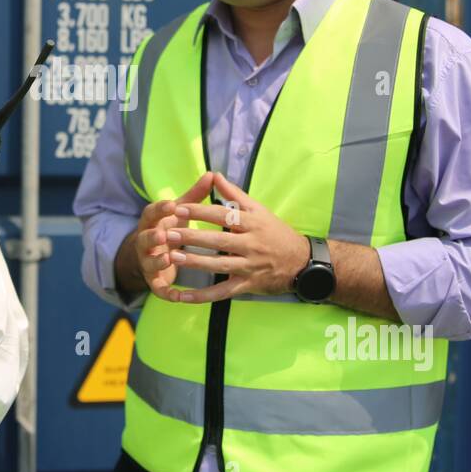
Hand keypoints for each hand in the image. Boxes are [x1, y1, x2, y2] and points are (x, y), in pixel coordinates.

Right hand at [126, 171, 214, 301]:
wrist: (156, 254)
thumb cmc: (172, 227)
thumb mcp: (180, 212)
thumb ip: (195, 196)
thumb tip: (212, 174)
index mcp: (153, 222)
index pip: (151, 213)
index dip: (159, 209)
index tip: (171, 204)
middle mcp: (147, 242)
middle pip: (145, 238)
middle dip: (152, 237)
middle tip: (163, 235)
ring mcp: (149, 262)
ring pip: (149, 262)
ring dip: (158, 261)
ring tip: (168, 258)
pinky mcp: (155, 281)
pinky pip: (158, 288)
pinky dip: (167, 292)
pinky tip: (178, 296)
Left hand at [166, 172, 309, 303]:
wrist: (301, 262)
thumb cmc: (276, 232)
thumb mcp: (259, 210)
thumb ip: (234, 194)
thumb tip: (214, 174)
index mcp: (252, 223)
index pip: (223, 215)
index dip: (200, 212)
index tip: (178, 208)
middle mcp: (251, 244)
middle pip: (219, 240)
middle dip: (192, 237)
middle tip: (168, 233)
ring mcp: (249, 266)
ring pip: (219, 265)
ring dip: (195, 262)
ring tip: (173, 257)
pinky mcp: (247, 285)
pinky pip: (222, 292)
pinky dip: (203, 296)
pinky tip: (183, 297)